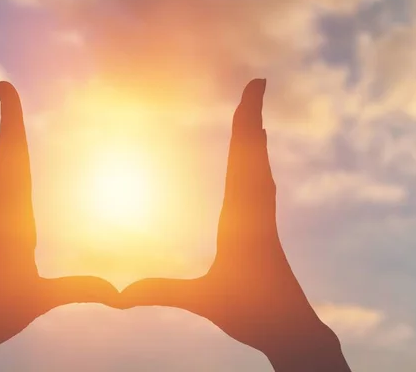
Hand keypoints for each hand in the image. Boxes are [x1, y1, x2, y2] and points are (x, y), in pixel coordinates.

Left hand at [0, 82, 117, 371]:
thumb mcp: (38, 300)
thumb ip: (79, 290)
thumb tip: (119, 293)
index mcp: (9, 219)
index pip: (13, 162)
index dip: (11, 124)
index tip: (3, 88)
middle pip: (5, 158)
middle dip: (9, 122)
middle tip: (3, 86)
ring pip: (2, 173)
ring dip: (9, 144)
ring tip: (12, 122)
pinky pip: (5, 192)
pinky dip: (11, 171)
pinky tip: (15, 175)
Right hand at [121, 79, 350, 370]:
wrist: (293, 330)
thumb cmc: (253, 312)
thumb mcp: (204, 300)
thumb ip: (162, 292)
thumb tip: (122, 295)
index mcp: (243, 218)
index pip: (242, 161)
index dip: (245, 123)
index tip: (253, 91)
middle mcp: (256, 211)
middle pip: (253, 155)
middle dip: (251, 119)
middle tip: (256, 86)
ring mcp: (263, 219)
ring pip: (259, 170)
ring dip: (254, 140)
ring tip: (252, 117)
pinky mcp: (264, 230)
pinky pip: (260, 186)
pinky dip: (255, 165)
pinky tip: (254, 167)